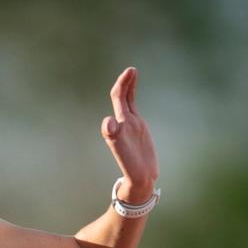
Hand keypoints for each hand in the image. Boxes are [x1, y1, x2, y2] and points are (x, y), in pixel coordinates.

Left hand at [100, 67, 158, 196]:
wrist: (139, 178)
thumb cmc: (129, 167)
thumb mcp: (122, 151)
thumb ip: (114, 137)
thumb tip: (108, 122)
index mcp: (117, 125)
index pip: (118, 98)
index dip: (122, 85)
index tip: (130, 73)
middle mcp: (122, 122)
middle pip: (121, 96)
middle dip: (125, 82)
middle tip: (132, 69)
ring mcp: (129, 124)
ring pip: (127, 100)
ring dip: (129, 85)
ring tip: (133, 72)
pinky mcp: (137, 128)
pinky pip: (134, 107)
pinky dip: (133, 95)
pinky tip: (134, 88)